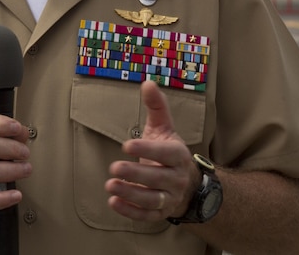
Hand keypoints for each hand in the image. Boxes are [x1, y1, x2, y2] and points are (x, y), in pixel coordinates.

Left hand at [105, 80, 198, 220]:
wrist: (188, 186)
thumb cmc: (168, 153)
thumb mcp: (164, 128)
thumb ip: (156, 107)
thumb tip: (147, 82)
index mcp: (178, 155)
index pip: (165, 154)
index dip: (147, 149)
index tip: (126, 145)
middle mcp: (176, 178)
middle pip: (157, 178)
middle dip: (135, 174)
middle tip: (113, 167)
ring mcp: (170, 197)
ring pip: (153, 199)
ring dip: (131, 194)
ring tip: (110, 185)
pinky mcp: (161, 213)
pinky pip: (148, 216)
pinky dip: (131, 212)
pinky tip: (113, 202)